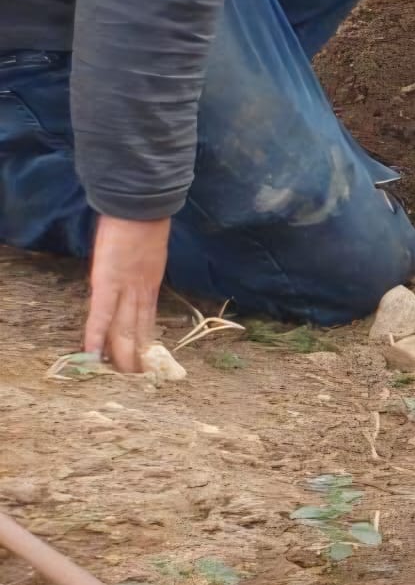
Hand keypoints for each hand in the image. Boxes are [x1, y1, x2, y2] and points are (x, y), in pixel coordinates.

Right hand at [85, 216, 170, 371]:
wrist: (143, 203)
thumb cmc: (145, 218)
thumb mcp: (150, 246)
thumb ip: (144, 263)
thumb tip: (138, 268)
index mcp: (150, 282)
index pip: (145, 318)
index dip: (144, 340)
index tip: (145, 359)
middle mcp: (140, 289)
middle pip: (137, 329)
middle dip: (136, 356)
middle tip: (137, 381)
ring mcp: (125, 287)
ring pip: (123, 328)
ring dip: (122, 355)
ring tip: (123, 379)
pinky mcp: (108, 282)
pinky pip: (101, 314)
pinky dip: (97, 335)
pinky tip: (94, 356)